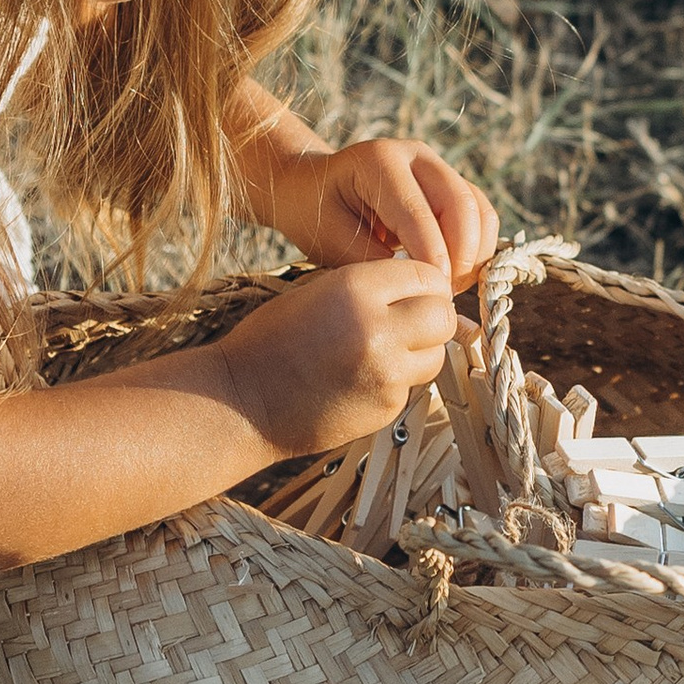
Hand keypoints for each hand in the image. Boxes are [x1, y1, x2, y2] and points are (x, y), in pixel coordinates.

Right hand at [212, 257, 457, 460]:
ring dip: (420, 351)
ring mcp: (386, 372)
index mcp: (356, 289)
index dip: (423, 284)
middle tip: (408, 321)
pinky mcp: (386, 407)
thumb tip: (422, 291)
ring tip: (382, 352)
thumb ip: (371, 288)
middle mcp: (378, 328)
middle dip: (431, 316)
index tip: (412, 293)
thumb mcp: (317, 292)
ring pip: (436, 355)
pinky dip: (397, 381)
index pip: (427, 275)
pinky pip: (412, 386)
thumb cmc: (270, 343)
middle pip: (442, 315)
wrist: (241, 402)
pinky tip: (362, 378)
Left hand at [272, 134, 501, 286]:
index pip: (418, 213)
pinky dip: (478, 246)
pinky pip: (479, 212)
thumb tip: (420, 284)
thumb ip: (374, 261)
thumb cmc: (315, 214)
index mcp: (379, 161)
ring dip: (474, 252)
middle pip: (460, 203)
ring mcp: (435, 165)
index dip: (432, 258)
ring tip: (451, 286)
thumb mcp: (331, 241)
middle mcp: (414, 154)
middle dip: (461, 255)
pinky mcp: (448, 182)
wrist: (311, 187)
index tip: (434, 295)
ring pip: (478, 207)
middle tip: (445, 294)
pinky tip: (459, 274)